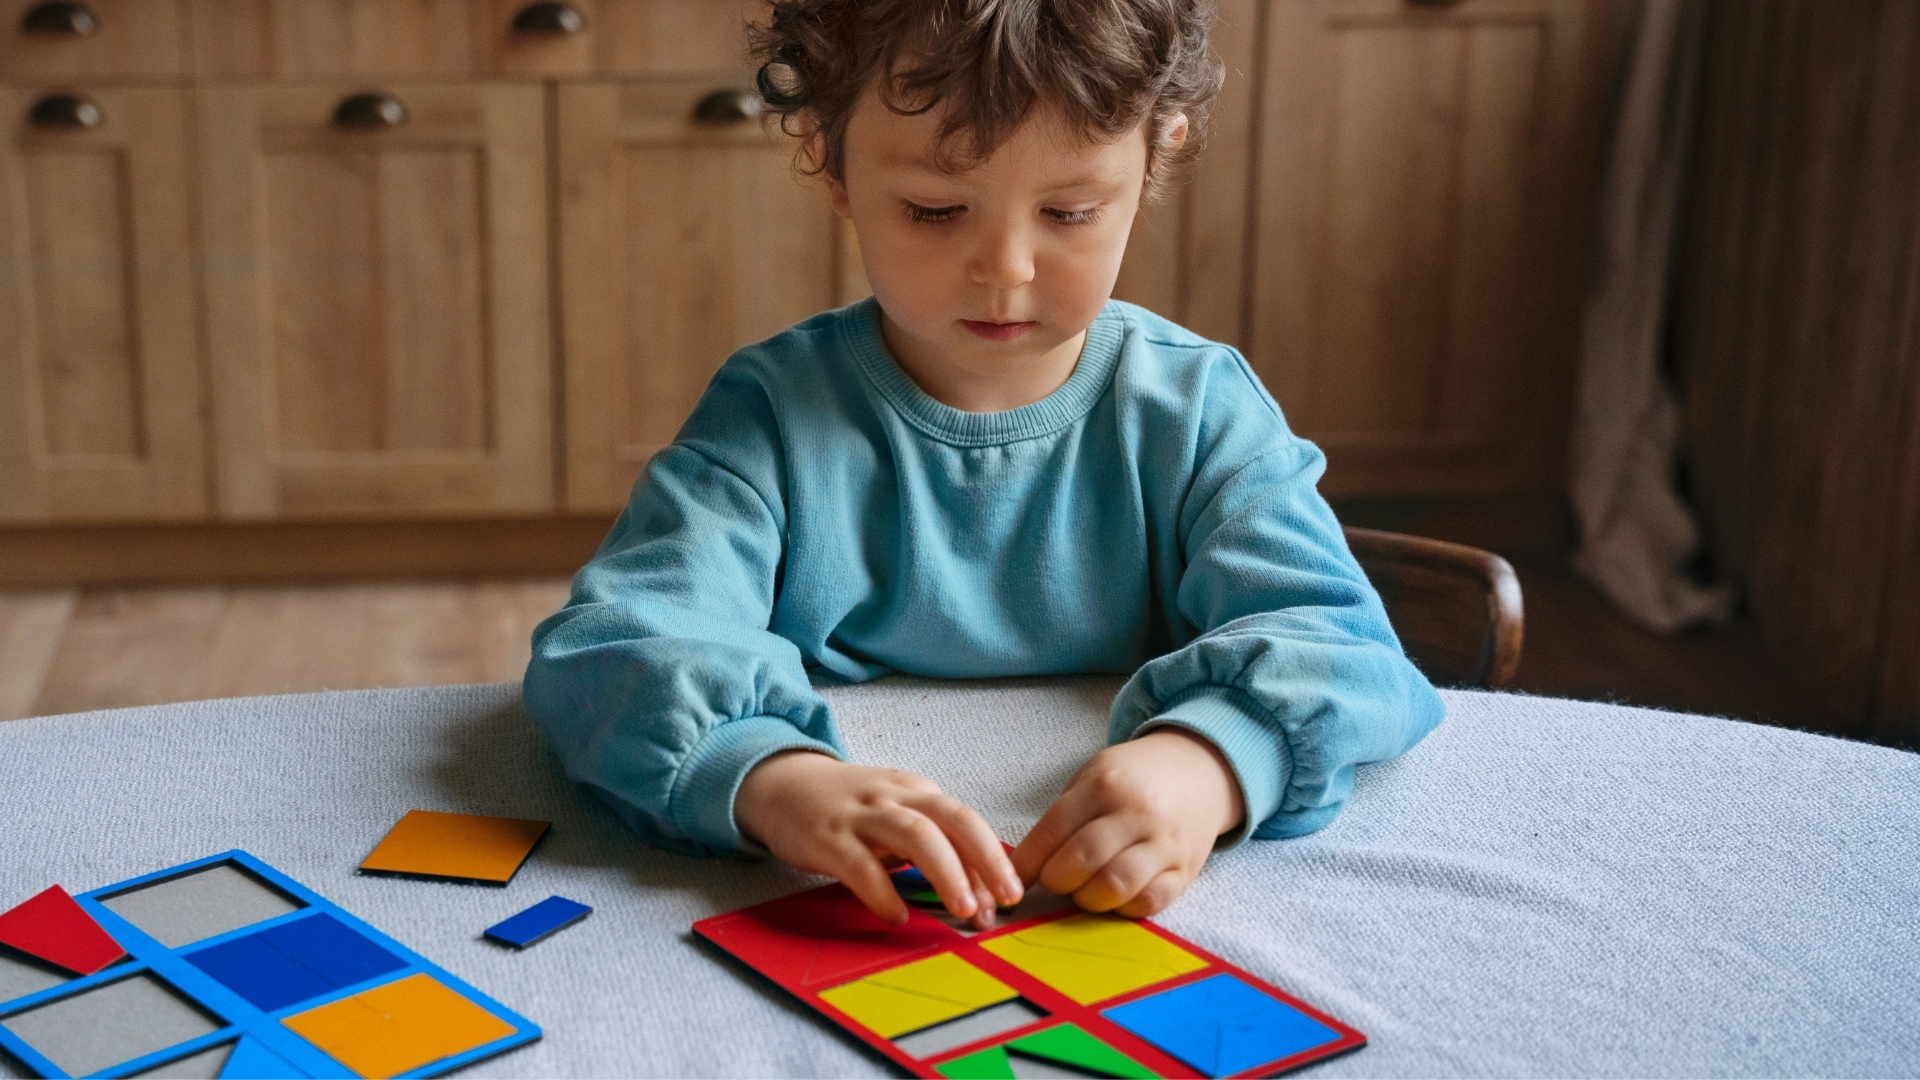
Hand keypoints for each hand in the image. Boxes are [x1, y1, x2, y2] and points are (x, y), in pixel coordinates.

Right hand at [736, 751, 1024, 926]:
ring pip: (914, 835)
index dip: (992, 860)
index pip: (966, 822)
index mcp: (918, 792)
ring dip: (946, 873)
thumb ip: (936, 850)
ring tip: (964, 909)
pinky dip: (882, 893)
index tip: (1009, 899)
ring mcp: (861, 815)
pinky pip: (860, 866)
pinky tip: (896, 917)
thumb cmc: (851, 810)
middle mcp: (896, 798)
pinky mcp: (828, 838)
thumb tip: (983, 898)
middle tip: (1004, 900)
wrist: (782, 785)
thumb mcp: (896, 818)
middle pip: (951, 820)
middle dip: (983, 860)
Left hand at [1011, 728, 1244, 917]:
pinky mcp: (1185, 870)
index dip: (1027, 862)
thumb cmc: (1134, 778)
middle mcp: (1136, 812)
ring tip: (1084, 890)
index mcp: (1104, 784)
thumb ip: (1063, 815)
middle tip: (1055, 881)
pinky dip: (1124, 908)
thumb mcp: (1094, 775)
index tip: (1012, 880)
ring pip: (1115, 886)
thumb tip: (1022, 866)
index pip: (1053, 830)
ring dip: (1088, 898)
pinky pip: (1149, 902)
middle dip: (1056, 881)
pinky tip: (1116, 898)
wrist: (1199, 770)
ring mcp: (1164, 843)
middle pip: (1082, 860)